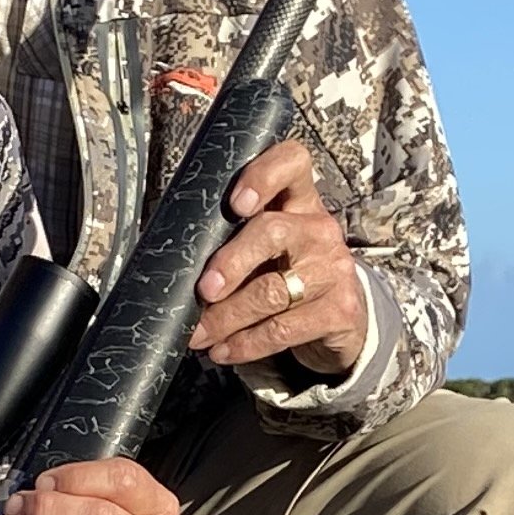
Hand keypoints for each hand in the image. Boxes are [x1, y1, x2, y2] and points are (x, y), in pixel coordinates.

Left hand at [191, 139, 367, 380]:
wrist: (342, 319)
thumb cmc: (287, 273)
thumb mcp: (268, 247)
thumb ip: (232, 238)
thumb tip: (172, 266)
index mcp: (299, 200)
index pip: (292, 163)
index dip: (263, 176)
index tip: (236, 204)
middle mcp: (319, 229)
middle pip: (273, 232)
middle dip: (231, 262)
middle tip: (204, 290)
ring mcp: (333, 269)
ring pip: (272, 291)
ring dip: (226, 317)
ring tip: (199, 334)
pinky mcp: (339, 311)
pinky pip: (283, 329)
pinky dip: (245, 344)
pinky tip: (223, 351)